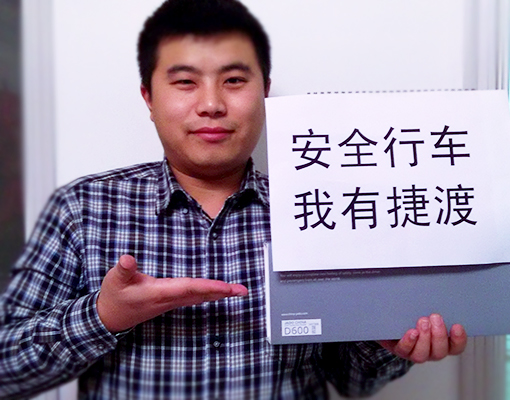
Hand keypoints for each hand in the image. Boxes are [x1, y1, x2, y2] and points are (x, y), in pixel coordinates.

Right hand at [97, 254, 247, 332]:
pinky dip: (208, 294)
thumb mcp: (115, 280)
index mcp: (160, 292)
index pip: (190, 288)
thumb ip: (124, 270)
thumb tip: (128, 259)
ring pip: (200, 297)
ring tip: (236, 291)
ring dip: (219, 294)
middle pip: (201, 295)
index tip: (226, 287)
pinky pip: (194, 298)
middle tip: (242, 291)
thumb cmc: (115, 296)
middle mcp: (170, 299)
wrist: (111, 317)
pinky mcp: (170, 301)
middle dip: (223, 292)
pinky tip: (216, 293)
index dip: (209, 286)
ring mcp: (171, 302)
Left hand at [378, 314, 466, 362]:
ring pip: (423, 354)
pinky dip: (409, 341)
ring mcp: (415, 353)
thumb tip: (441, 293)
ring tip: (423, 321)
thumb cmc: (414, 318)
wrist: (391, 325)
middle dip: (439, 334)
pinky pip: (405, 350)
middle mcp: (430, 351)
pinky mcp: (401, 351)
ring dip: (425, 337)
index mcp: (442, 343)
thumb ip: (434, 308)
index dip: (459, 339)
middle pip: (440, 351)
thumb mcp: (427, 312)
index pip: (456, 347)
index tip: (457, 326)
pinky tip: (411, 332)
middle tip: (435, 317)